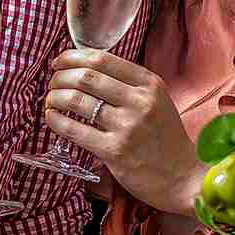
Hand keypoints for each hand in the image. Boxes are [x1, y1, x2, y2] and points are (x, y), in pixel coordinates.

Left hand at [41, 48, 199, 212]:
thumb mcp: (157, 101)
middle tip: (52, 83)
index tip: (59, 63)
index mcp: (149, 84)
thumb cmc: (165, 139)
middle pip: (86, 76)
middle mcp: (139, 101)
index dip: (73, 57)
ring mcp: (127, 126)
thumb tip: (86, 70)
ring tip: (50, 100)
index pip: (102, 59)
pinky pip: (75, 130)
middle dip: (60, 76)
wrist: (183, 177)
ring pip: (77, 100)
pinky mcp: (114, 151)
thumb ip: (129, 85)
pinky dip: (56, 121)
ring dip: (55, 97)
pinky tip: (51, 118)